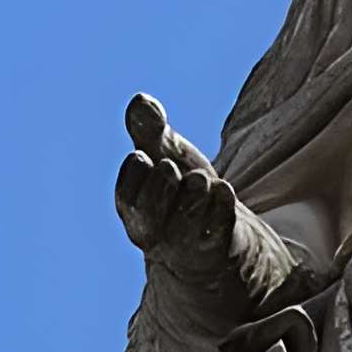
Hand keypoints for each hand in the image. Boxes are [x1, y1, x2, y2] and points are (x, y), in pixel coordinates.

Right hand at [115, 94, 245, 284]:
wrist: (219, 234)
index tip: (143, 154)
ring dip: (192, 195)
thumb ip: (151, 130)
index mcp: (136, 210)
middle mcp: (156, 233)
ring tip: (200, 178)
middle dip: (158, 186)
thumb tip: (140, 101)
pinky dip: (221, 207)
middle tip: (169, 166)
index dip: (134, 174)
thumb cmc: (184, 190)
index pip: (127, 196)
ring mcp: (186, 246)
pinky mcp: (217, 250)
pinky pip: (218, 232)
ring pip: (184, 225)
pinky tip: (224, 190)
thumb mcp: (167, 154)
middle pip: (148, 214)